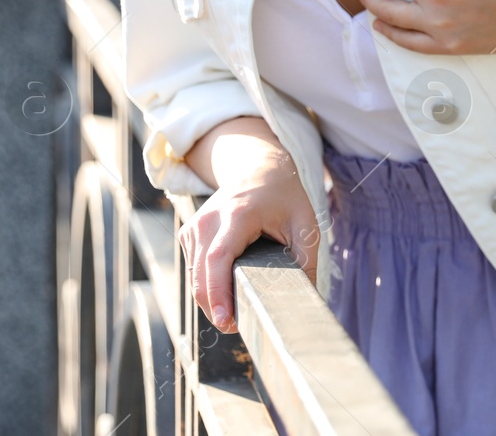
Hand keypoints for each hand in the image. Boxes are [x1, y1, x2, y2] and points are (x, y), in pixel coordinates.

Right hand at [176, 159, 320, 335]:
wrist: (256, 167)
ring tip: (234, 315)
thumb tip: (304, 298)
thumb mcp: (305, 224)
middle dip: (216, 309)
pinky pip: (194, 271)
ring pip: (195, 278)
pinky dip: (207, 286)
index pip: (218, 260)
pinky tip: (226, 293)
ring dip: (211, 301)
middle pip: (202, 277)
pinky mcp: (189, 235)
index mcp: (237, 215)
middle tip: (237, 328)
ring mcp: (194, 228)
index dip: (219, 294)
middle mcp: (208, 221)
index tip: (226, 321)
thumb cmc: (283, 196)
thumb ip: (306, 261)